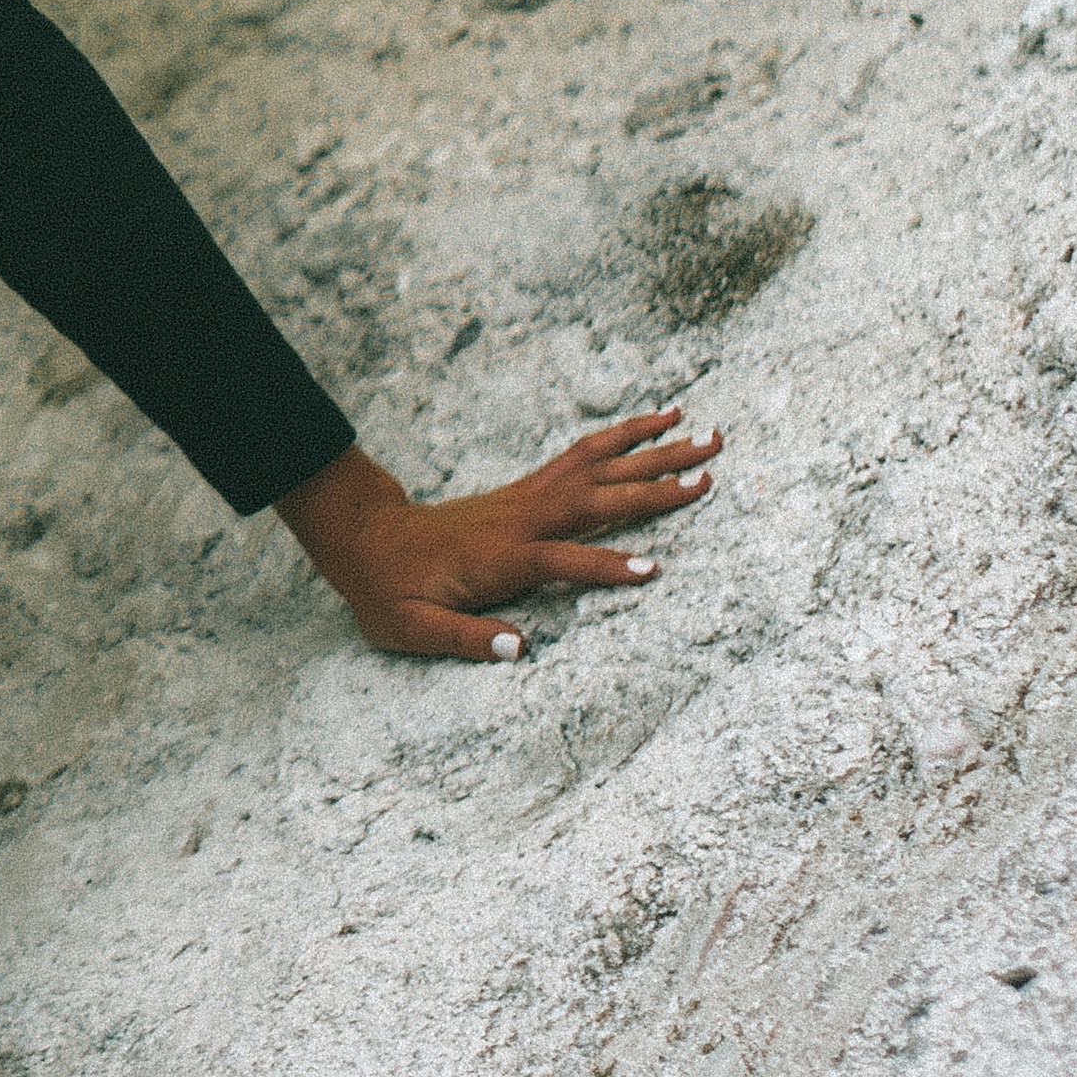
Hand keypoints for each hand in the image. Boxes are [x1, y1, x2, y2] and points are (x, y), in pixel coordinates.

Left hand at [277, 412, 718, 666]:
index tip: (654, 570)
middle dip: (656, 482)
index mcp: (500, 556)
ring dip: (650, 447)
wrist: (364, 538)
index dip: (605, 566)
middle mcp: (521, 517)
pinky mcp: (527, 490)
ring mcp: (526, 498)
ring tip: (701, 430)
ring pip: (597, 465)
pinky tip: (651, 426)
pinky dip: (619, 439)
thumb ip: (464, 638)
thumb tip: (518, 649)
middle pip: (598, 496)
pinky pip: (581, 457)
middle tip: (712, 468)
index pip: (563, 560)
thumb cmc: (389, 590)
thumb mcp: (411, 628)